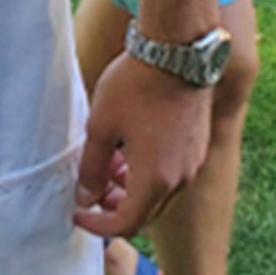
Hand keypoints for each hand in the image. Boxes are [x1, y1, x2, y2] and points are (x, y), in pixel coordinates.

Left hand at [73, 51, 210, 237]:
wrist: (179, 49)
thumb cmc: (136, 86)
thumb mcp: (101, 127)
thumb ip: (91, 169)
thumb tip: (86, 198)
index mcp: (155, 179)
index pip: (124, 224)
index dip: (96, 225)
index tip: (77, 211)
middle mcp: (180, 177)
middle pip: (144, 212)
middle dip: (113, 206)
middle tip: (90, 187)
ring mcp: (193, 161)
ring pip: (158, 192)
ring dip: (131, 187)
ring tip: (109, 161)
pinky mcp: (198, 144)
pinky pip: (171, 173)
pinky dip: (149, 172)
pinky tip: (131, 145)